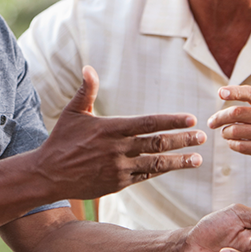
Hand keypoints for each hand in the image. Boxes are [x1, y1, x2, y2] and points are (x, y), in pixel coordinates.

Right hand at [35, 65, 204, 198]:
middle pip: (157, 144)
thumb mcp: (73, 112)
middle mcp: (117, 149)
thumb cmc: (61, 140)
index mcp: (110, 128)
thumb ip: (86, 90)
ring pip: (156, 164)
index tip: (190, 119)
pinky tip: (174, 166)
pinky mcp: (117, 184)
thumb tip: (89, 68)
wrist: (48, 174)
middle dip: (182, 140)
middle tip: (202, 137)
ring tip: (197, 158)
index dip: (170, 121)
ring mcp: (119, 168)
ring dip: (179, 160)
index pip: (147, 123)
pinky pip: (145, 176)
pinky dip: (161, 171)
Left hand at [209, 59, 250, 171]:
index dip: (235, 92)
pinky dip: (232, 144)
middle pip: (236, 114)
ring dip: (225, 132)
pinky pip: (240, 146)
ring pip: (236, 131)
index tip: (220, 93)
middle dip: (219, 118)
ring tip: (225, 132)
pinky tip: (233, 142)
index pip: (250, 93)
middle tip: (212, 122)